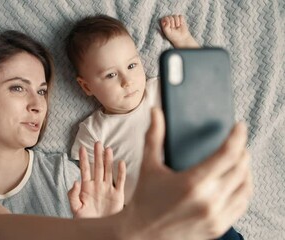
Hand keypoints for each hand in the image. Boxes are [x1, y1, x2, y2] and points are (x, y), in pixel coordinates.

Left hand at [68, 142, 125, 217]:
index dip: (83, 159)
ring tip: (108, 149)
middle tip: (97, 142)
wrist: (100, 231)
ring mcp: (108, 189)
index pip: (85, 169)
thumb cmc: (86, 220)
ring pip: (108, 171)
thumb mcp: (76, 208)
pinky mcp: (118, 195)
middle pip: (98, 166)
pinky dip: (121, 172)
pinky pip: (120, 181)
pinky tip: (121, 162)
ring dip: (108, 160)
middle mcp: (98, 185)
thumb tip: (75, 181)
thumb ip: (73, 195)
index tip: (82, 147)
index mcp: (86, 187)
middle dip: (97, 155)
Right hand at [120, 108, 251, 239]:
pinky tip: (237, 182)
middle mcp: (208, 200)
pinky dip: (243, 190)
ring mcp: (215, 216)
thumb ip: (154, 137)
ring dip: (246, 170)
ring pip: (245, 187)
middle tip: (237, 142)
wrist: (141, 233)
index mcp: (193, 183)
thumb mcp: (148, 166)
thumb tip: (156, 112)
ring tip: (239, 160)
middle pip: (240, 168)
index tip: (239, 127)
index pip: (228, 154)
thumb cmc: (144, 199)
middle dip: (242, 151)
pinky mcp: (217, 227)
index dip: (237, 137)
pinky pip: (241, 205)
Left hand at [161, 14, 198, 47]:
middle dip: (172, 23)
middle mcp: (169, 21)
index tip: (169, 27)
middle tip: (174, 28)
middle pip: (170, 17)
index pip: (165, 18)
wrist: (182, 38)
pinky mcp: (180, 19)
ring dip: (177, 22)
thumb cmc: (173, 36)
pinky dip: (181, 21)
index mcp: (164, 24)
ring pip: (175, 16)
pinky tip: (181, 25)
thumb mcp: (167, 33)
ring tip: (177, 27)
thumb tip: (167, 19)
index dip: (167, 21)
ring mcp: (175, 19)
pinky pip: (180, 16)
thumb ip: (165, 26)